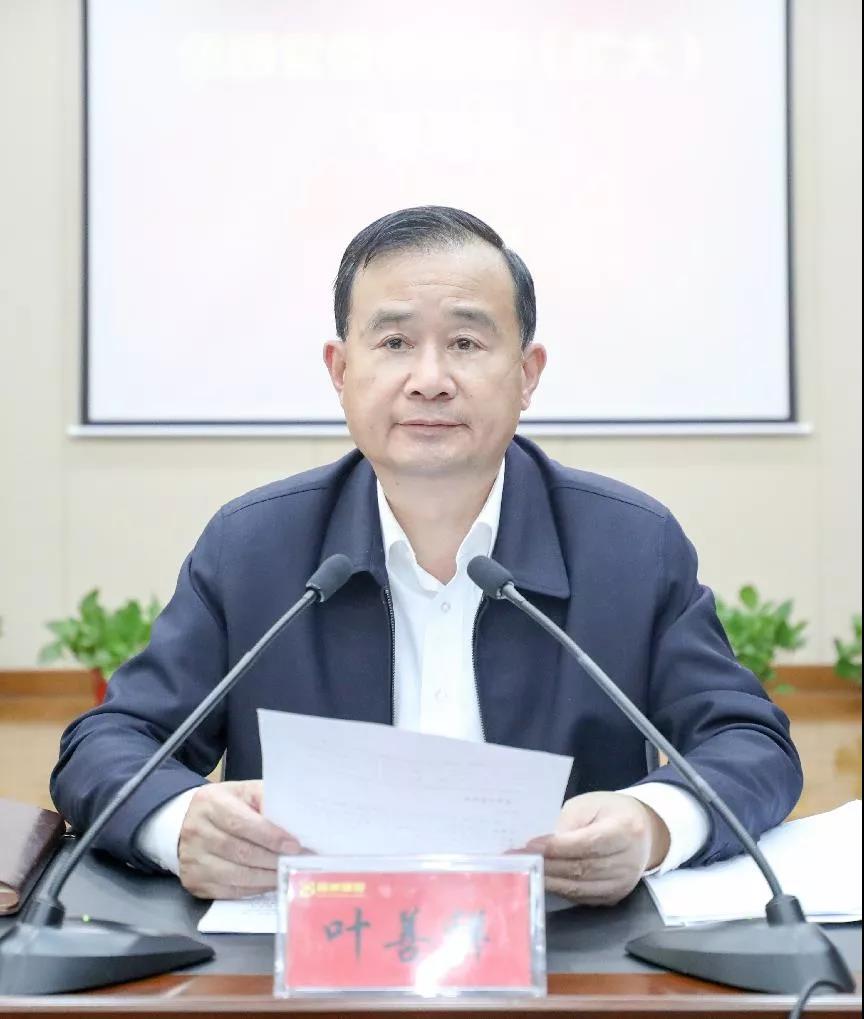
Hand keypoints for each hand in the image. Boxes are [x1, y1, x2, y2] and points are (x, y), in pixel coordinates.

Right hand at [178, 780, 302, 898]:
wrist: (187, 821)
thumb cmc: (225, 805)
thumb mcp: (242, 792)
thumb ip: (265, 799)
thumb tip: (291, 819)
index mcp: (211, 803)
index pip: (241, 823)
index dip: (270, 836)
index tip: (294, 845)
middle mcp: (197, 832)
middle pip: (241, 852)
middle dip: (273, 859)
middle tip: (296, 862)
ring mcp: (192, 860)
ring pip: (236, 875)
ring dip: (266, 877)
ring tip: (286, 873)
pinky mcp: (193, 881)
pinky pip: (229, 891)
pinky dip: (253, 889)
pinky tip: (268, 882)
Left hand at [526, 791, 670, 905]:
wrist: (644, 833)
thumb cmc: (611, 812)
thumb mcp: (590, 805)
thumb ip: (568, 824)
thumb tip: (543, 846)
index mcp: (625, 830)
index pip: (587, 843)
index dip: (557, 847)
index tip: (530, 846)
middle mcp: (628, 862)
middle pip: (581, 868)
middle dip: (547, 865)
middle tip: (518, 860)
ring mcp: (622, 884)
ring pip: (579, 887)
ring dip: (549, 881)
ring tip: (524, 872)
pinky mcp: (614, 897)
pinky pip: (581, 897)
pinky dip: (559, 890)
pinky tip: (542, 881)